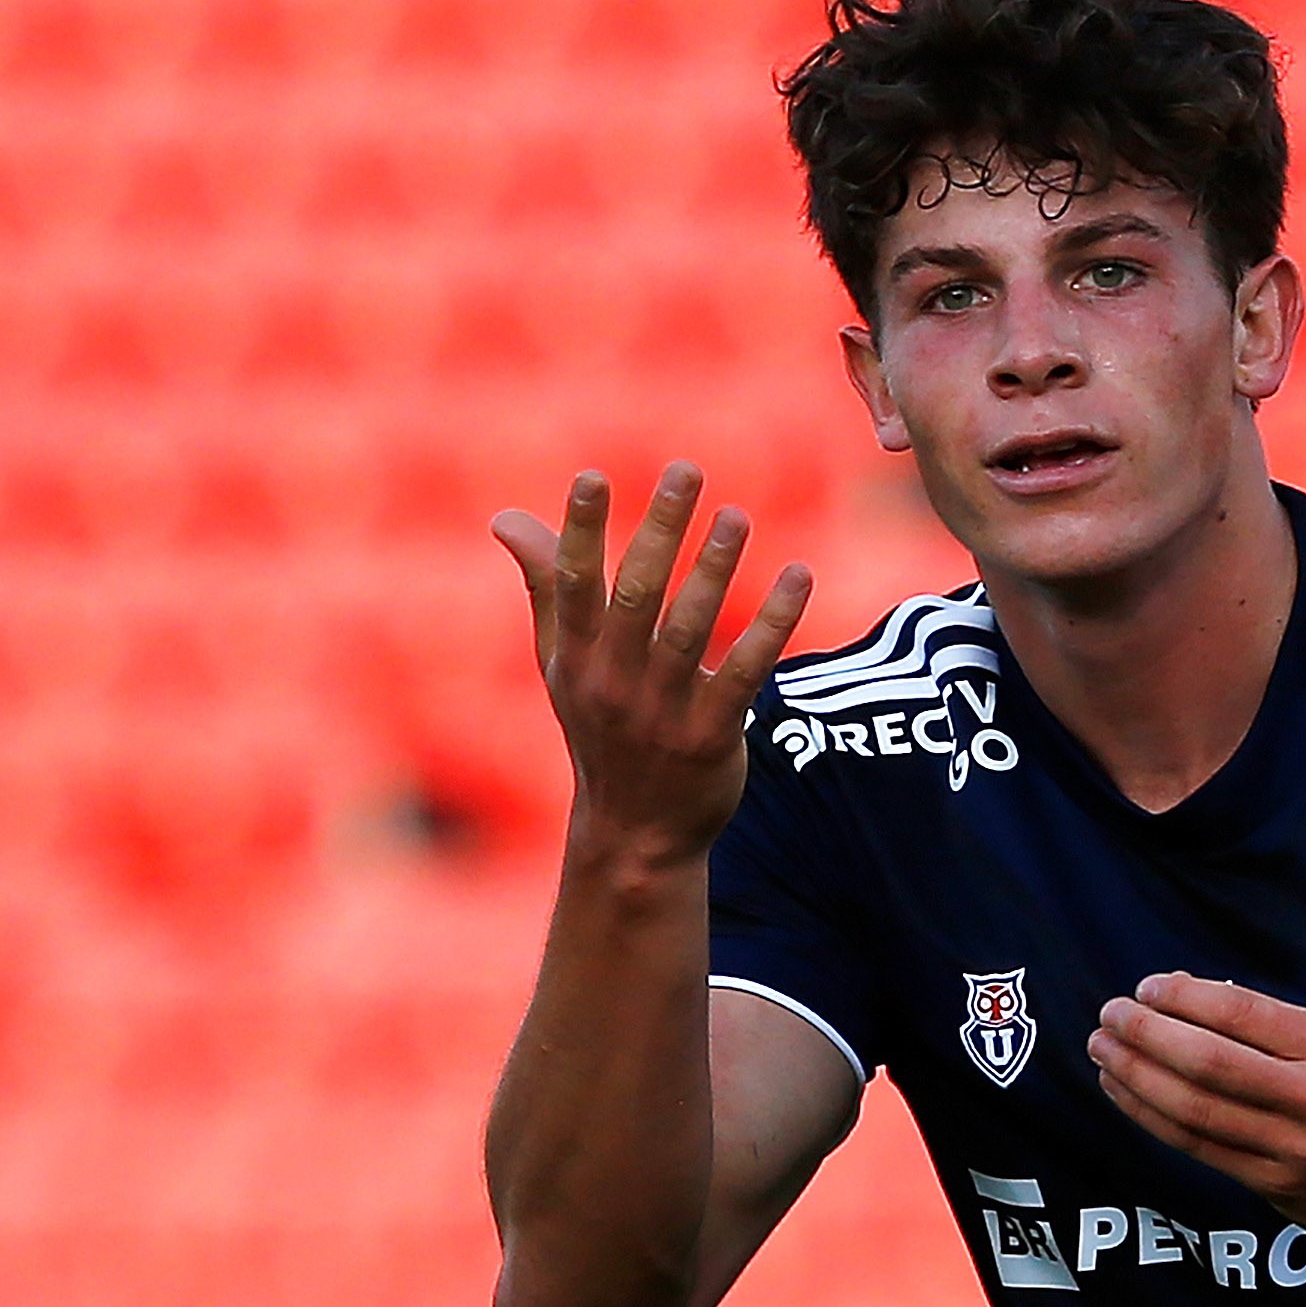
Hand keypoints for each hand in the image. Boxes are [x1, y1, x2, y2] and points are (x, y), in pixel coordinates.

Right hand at [494, 464, 813, 862]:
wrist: (635, 835)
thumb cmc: (599, 730)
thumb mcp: (562, 664)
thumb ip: (545, 587)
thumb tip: (505, 518)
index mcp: (575, 658)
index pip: (572, 585)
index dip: (580, 530)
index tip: (592, 475)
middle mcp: (612, 681)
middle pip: (635, 595)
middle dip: (659, 530)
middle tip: (686, 471)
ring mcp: (661, 711)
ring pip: (690, 628)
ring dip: (715, 568)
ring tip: (736, 516)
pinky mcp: (711, 736)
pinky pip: (746, 671)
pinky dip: (775, 622)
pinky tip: (800, 574)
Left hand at [1087, 972, 1305, 1242]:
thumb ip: (1279, 1027)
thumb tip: (1193, 993)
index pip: (1245, 1014)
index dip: (1186, 999)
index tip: (1147, 986)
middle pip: (1210, 1065)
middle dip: (1148, 1036)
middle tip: (1110, 1015)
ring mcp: (1295, 1151)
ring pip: (1196, 1112)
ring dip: (1138, 1078)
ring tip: (1104, 1051)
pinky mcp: (1277, 1189)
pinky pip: (1200, 1149)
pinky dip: (1154, 1119)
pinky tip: (1127, 1094)